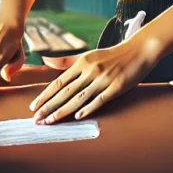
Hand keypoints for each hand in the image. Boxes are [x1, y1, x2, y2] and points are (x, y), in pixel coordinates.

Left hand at [30, 41, 155, 122]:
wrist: (139, 50)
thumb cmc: (111, 55)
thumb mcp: (88, 55)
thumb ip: (66, 61)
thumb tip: (45, 60)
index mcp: (82, 63)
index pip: (59, 83)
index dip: (45, 96)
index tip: (33, 107)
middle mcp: (90, 71)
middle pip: (65, 92)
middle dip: (48, 107)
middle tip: (36, 120)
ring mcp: (104, 79)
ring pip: (79, 98)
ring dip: (63, 111)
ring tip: (50, 121)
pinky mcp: (117, 87)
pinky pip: (100, 99)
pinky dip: (88, 108)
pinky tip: (77, 117)